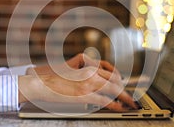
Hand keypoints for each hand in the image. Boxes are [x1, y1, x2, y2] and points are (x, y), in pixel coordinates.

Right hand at [20, 53, 137, 110]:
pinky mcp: (85, 95)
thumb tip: (97, 75)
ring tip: (129, 103)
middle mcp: (91, 72)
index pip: (111, 71)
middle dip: (125, 90)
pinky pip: (105, 100)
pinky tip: (119, 108)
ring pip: (113, 89)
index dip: (120, 79)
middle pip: (115, 80)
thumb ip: (87, 69)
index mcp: (88, 65)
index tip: (124, 84)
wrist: (42, 82)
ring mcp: (89, 83)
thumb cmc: (55, 76)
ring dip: (124, 97)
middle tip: (130, 97)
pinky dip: (115, 105)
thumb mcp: (73, 67)